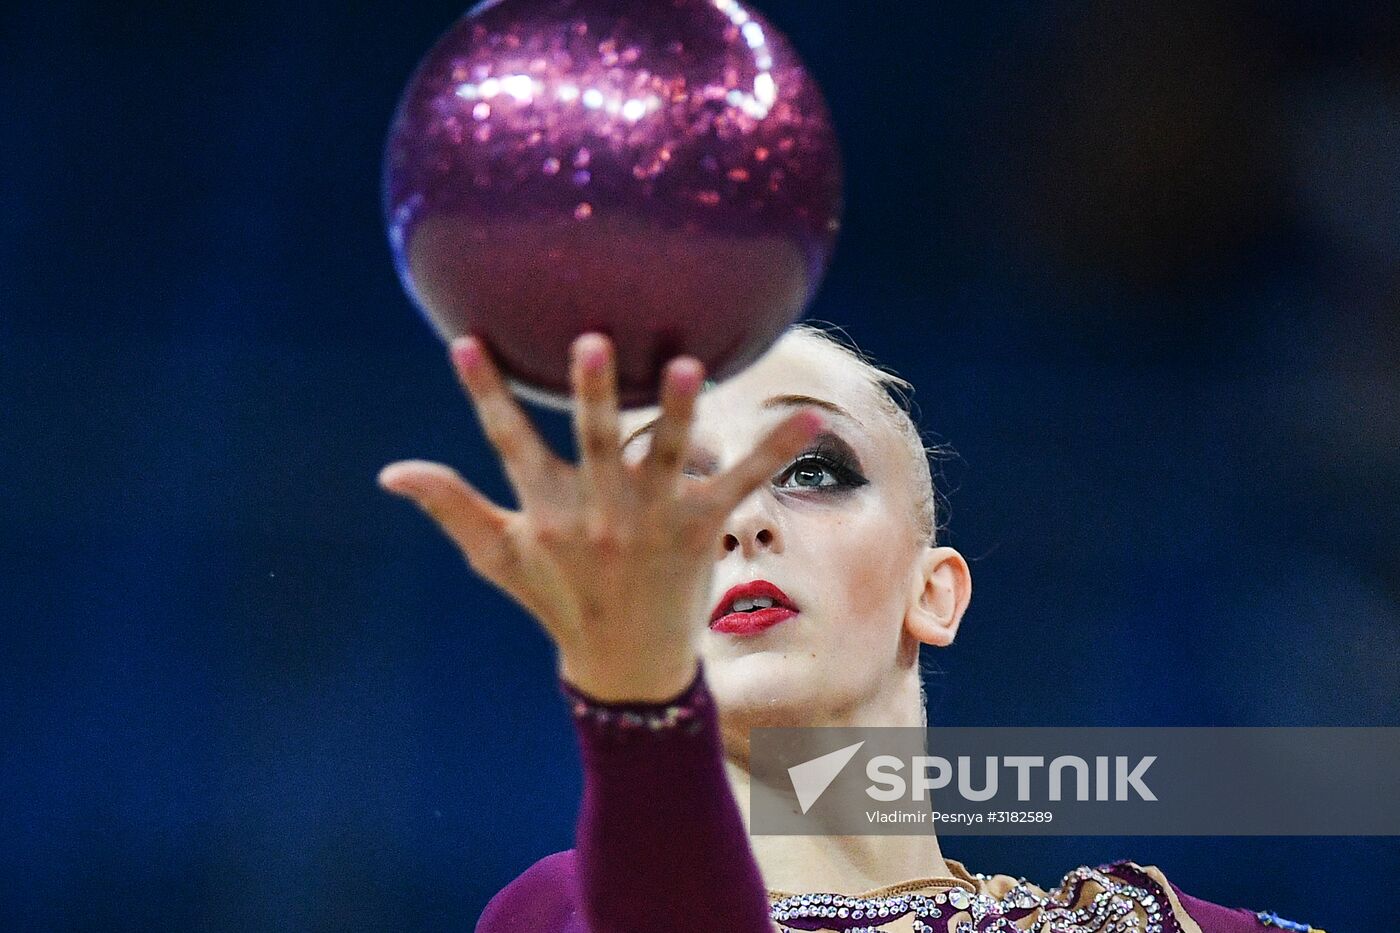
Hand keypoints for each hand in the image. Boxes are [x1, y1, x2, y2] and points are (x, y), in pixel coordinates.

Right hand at [378, 332, 824, 702]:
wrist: (626, 664)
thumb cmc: (558, 599)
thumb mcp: (498, 557)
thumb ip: (452, 507)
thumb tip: (391, 472)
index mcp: (546, 510)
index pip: (508, 444)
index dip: (486, 394)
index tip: (467, 340)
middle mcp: (598, 513)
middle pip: (592, 444)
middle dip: (591, 394)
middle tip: (592, 340)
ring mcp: (652, 522)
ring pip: (665, 457)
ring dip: (675, 412)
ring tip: (688, 365)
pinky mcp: (701, 530)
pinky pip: (742, 483)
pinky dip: (775, 451)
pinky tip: (813, 416)